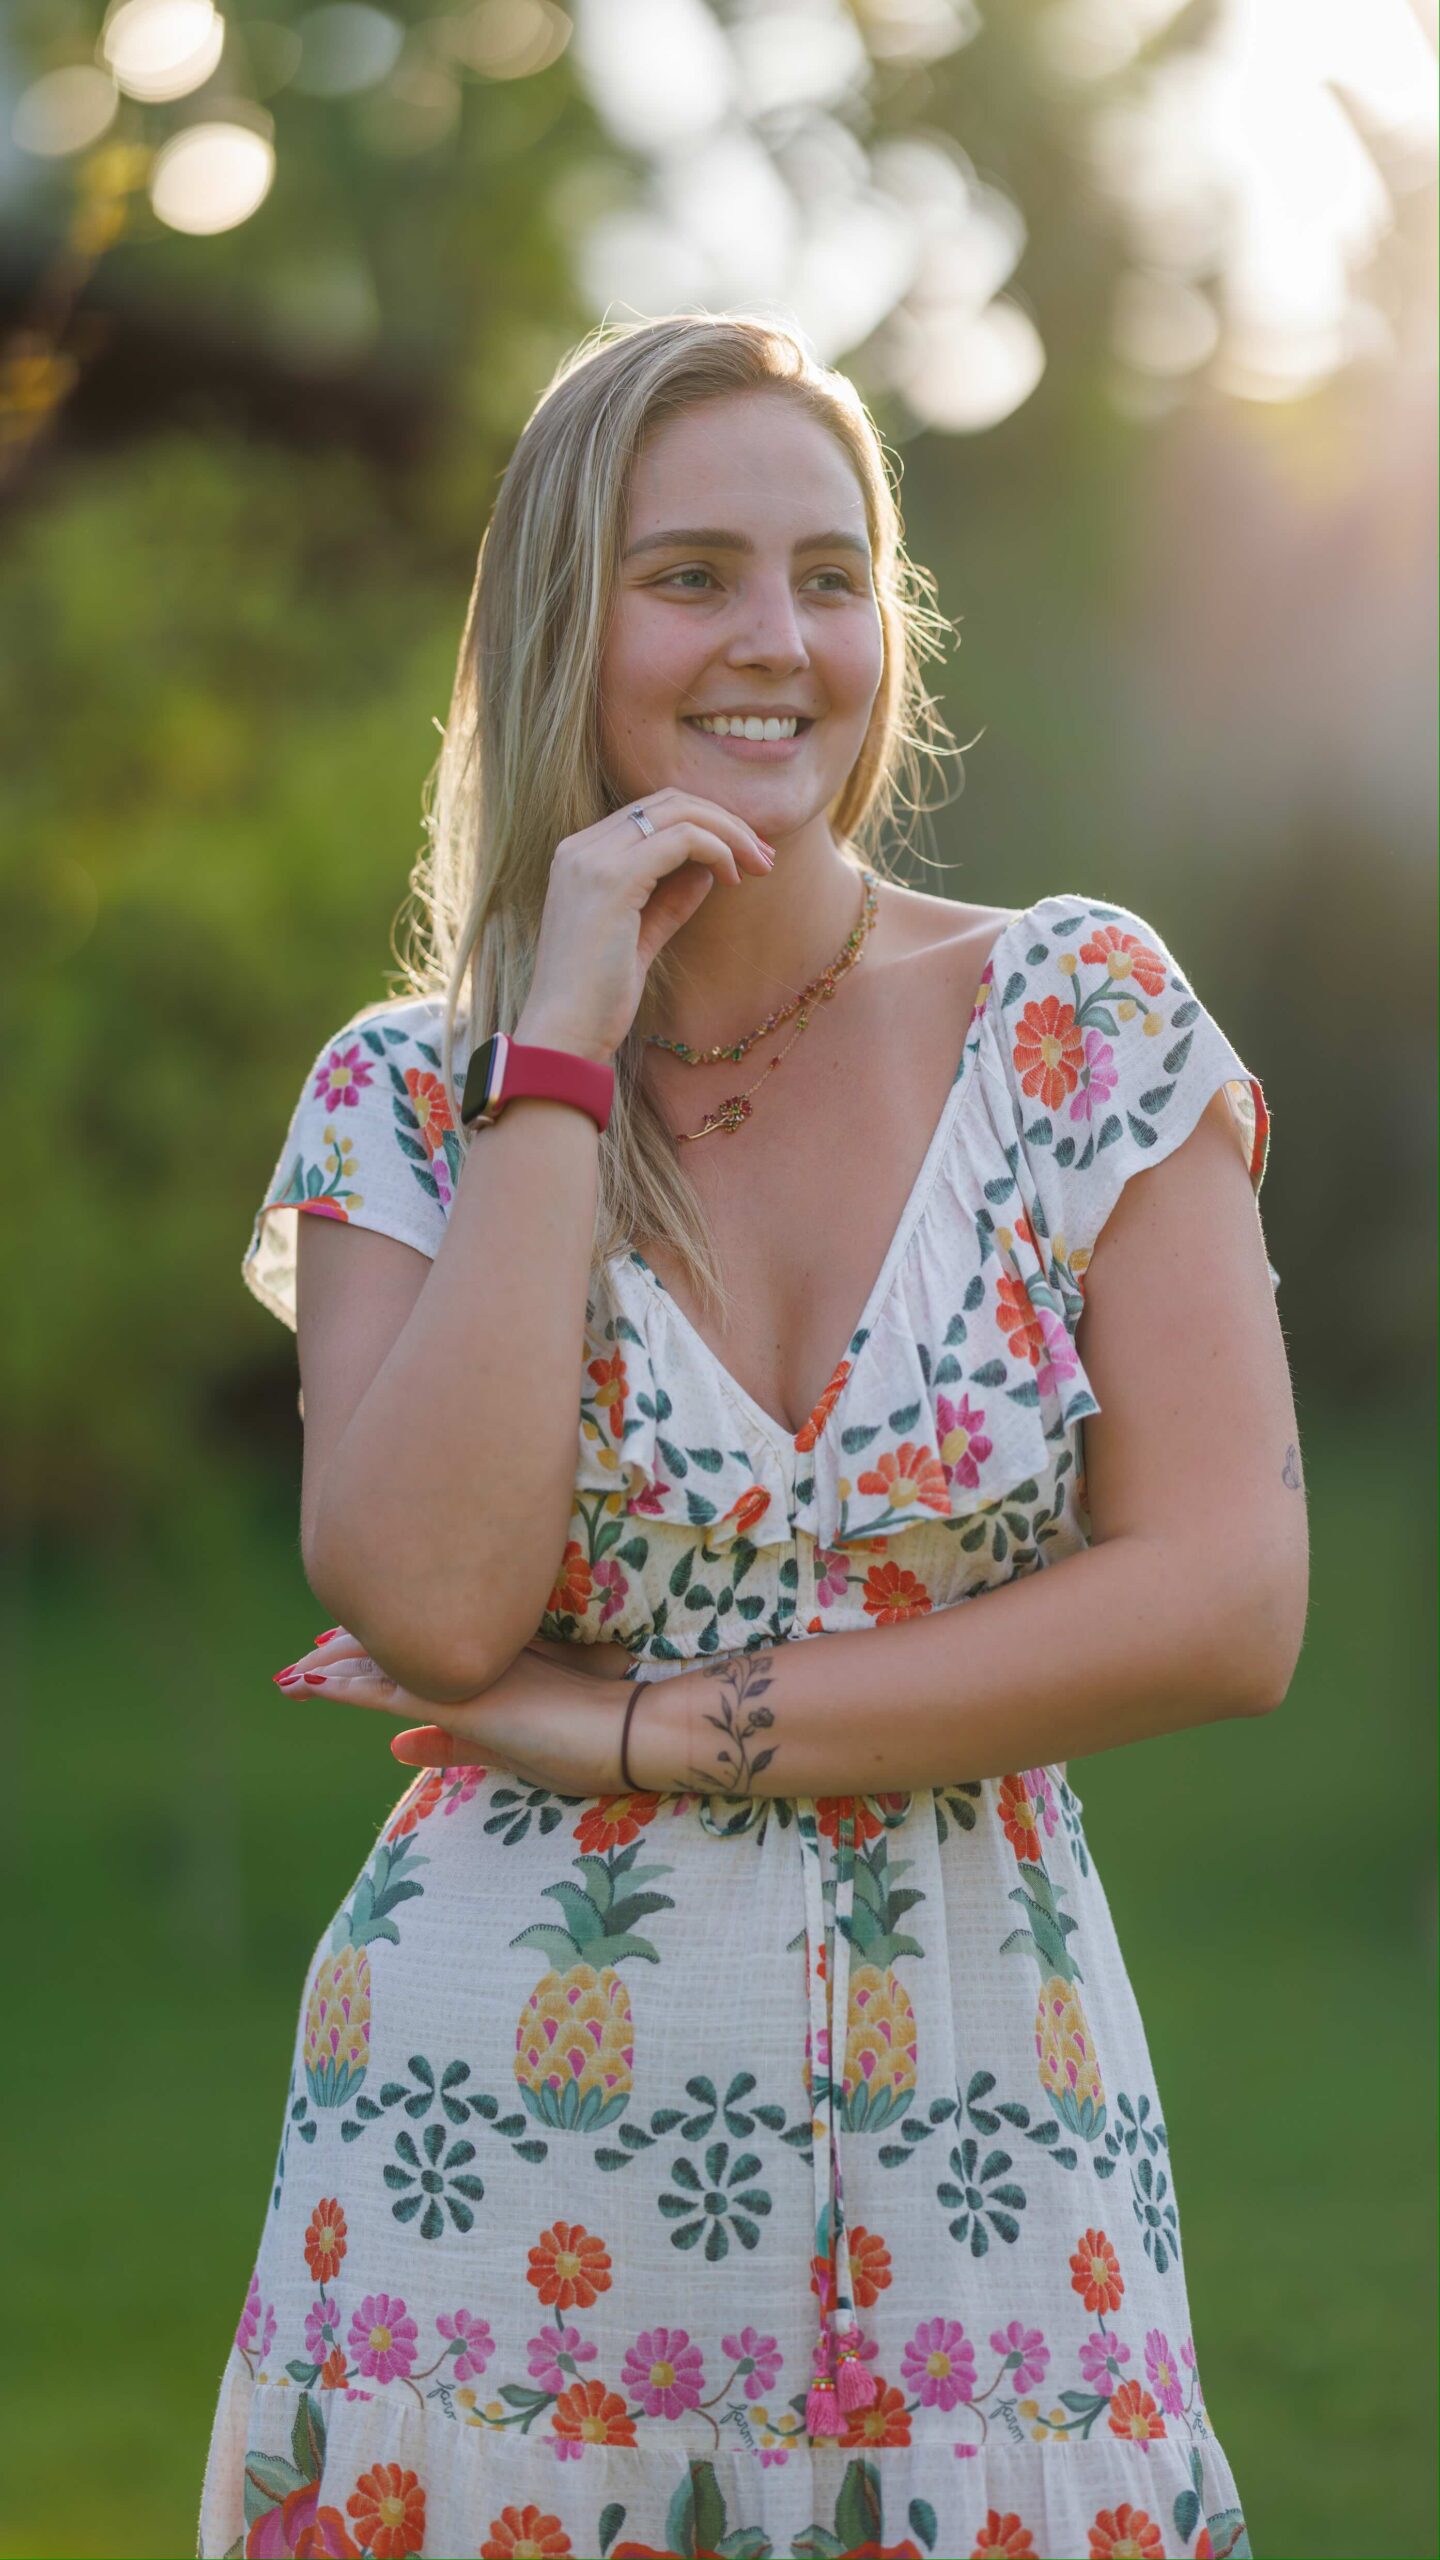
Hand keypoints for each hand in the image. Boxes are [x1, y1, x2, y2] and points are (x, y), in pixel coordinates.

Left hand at [273, 1628, 644, 1796]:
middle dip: (345, 1652)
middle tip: (304, 1660)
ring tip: (293, 1675)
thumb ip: (451, 1744)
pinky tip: (311, 1684)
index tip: (336, 1649)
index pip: (416, 1645)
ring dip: (333, 1668)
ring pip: (384, 1661)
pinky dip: (346, 1689)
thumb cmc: (585, 1741)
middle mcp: (471, 1654)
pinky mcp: (466, 1701)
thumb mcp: (505, 1747)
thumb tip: (394, 1748)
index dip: (373, 1647)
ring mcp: (467, 1673)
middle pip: (393, 1643)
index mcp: (485, 1659)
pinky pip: (391, 1692)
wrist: (636, 1733)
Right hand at [517, 788, 774, 1062]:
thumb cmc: (597, 996)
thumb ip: (668, 899)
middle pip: (669, 801)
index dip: (706, 823)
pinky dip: (717, 851)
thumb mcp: (640, 937)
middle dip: (725, 821)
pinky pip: (683, 840)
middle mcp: (580, 847)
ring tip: (759, 865)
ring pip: (680, 813)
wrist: (564, 1032)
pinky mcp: (613, 879)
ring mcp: (592, 859)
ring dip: (730, 834)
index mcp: (579, 856)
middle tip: (765, 855)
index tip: (745, 855)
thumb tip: (708, 870)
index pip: (651, 811)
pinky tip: (732, 879)